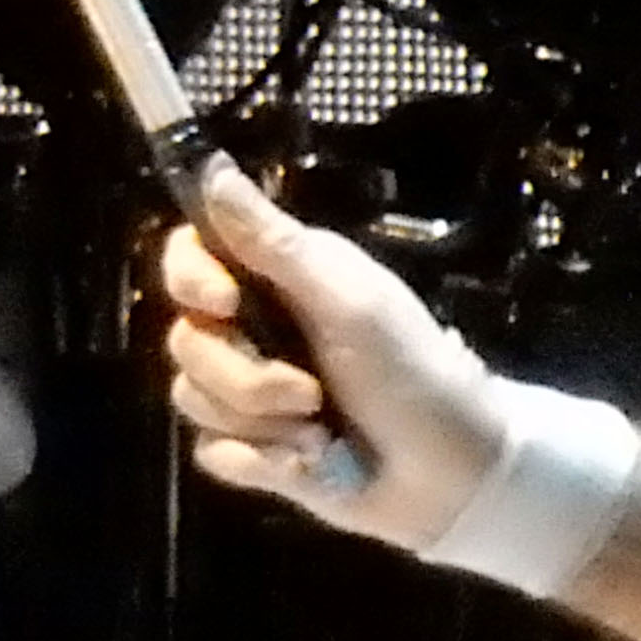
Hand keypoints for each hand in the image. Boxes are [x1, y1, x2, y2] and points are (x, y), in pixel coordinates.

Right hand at [161, 164, 498, 545]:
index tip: (224, 302)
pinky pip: (214, 452)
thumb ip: (275, 242)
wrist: (455, 474)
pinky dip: (262, 463)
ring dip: (262, 424)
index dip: (192, 278)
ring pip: (194, 398)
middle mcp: (260, 328)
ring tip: (322, 433)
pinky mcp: (256, 450)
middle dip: (246, 376)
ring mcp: (253, 391)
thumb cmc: (416, 374)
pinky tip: (310, 463)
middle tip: (312, 392)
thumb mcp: (350, 300)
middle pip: (186, 339)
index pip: (191, 257)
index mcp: (283, 280)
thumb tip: (212, 165)